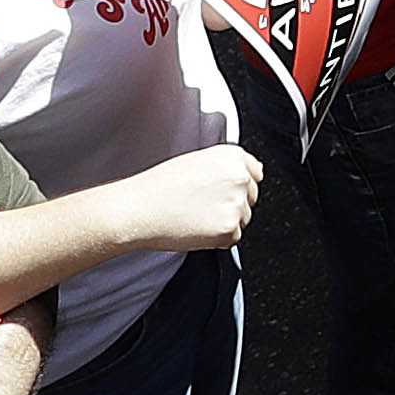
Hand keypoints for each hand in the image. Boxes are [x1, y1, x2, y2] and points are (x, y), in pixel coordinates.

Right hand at [108, 144, 264, 254]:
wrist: (138, 209)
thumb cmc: (159, 186)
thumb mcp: (196, 162)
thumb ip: (226, 167)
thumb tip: (250, 175)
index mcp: (231, 156)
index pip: (255, 173)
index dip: (238, 185)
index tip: (222, 191)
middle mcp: (239, 177)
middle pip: (251, 198)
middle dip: (232, 204)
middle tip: (201, 205)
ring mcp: (236, 203)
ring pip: (243, 219)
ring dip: (224, 221)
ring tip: (194, 215)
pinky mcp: (230, 228)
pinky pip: (233, 238)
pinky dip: (217, 238)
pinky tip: (195, 227)